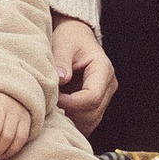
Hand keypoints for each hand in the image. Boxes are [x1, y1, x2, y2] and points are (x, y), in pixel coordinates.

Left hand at [50, 18, 115, 132]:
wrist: (77, 36)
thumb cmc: (70, 38)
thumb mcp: (63, 43)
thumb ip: (61, 61)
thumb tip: (61, 80)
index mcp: (103, 70)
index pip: (92, 97)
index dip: (71, 103)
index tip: (54, 99)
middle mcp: (108, 86)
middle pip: (92, 114)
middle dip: (69, 114)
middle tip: (50, 107)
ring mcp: (104, 96)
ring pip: (91, 122)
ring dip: (71, 121)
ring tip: (53, 111)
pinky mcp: (96, 104)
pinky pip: (87, 122)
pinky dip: (73, 123)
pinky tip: (59, 114)